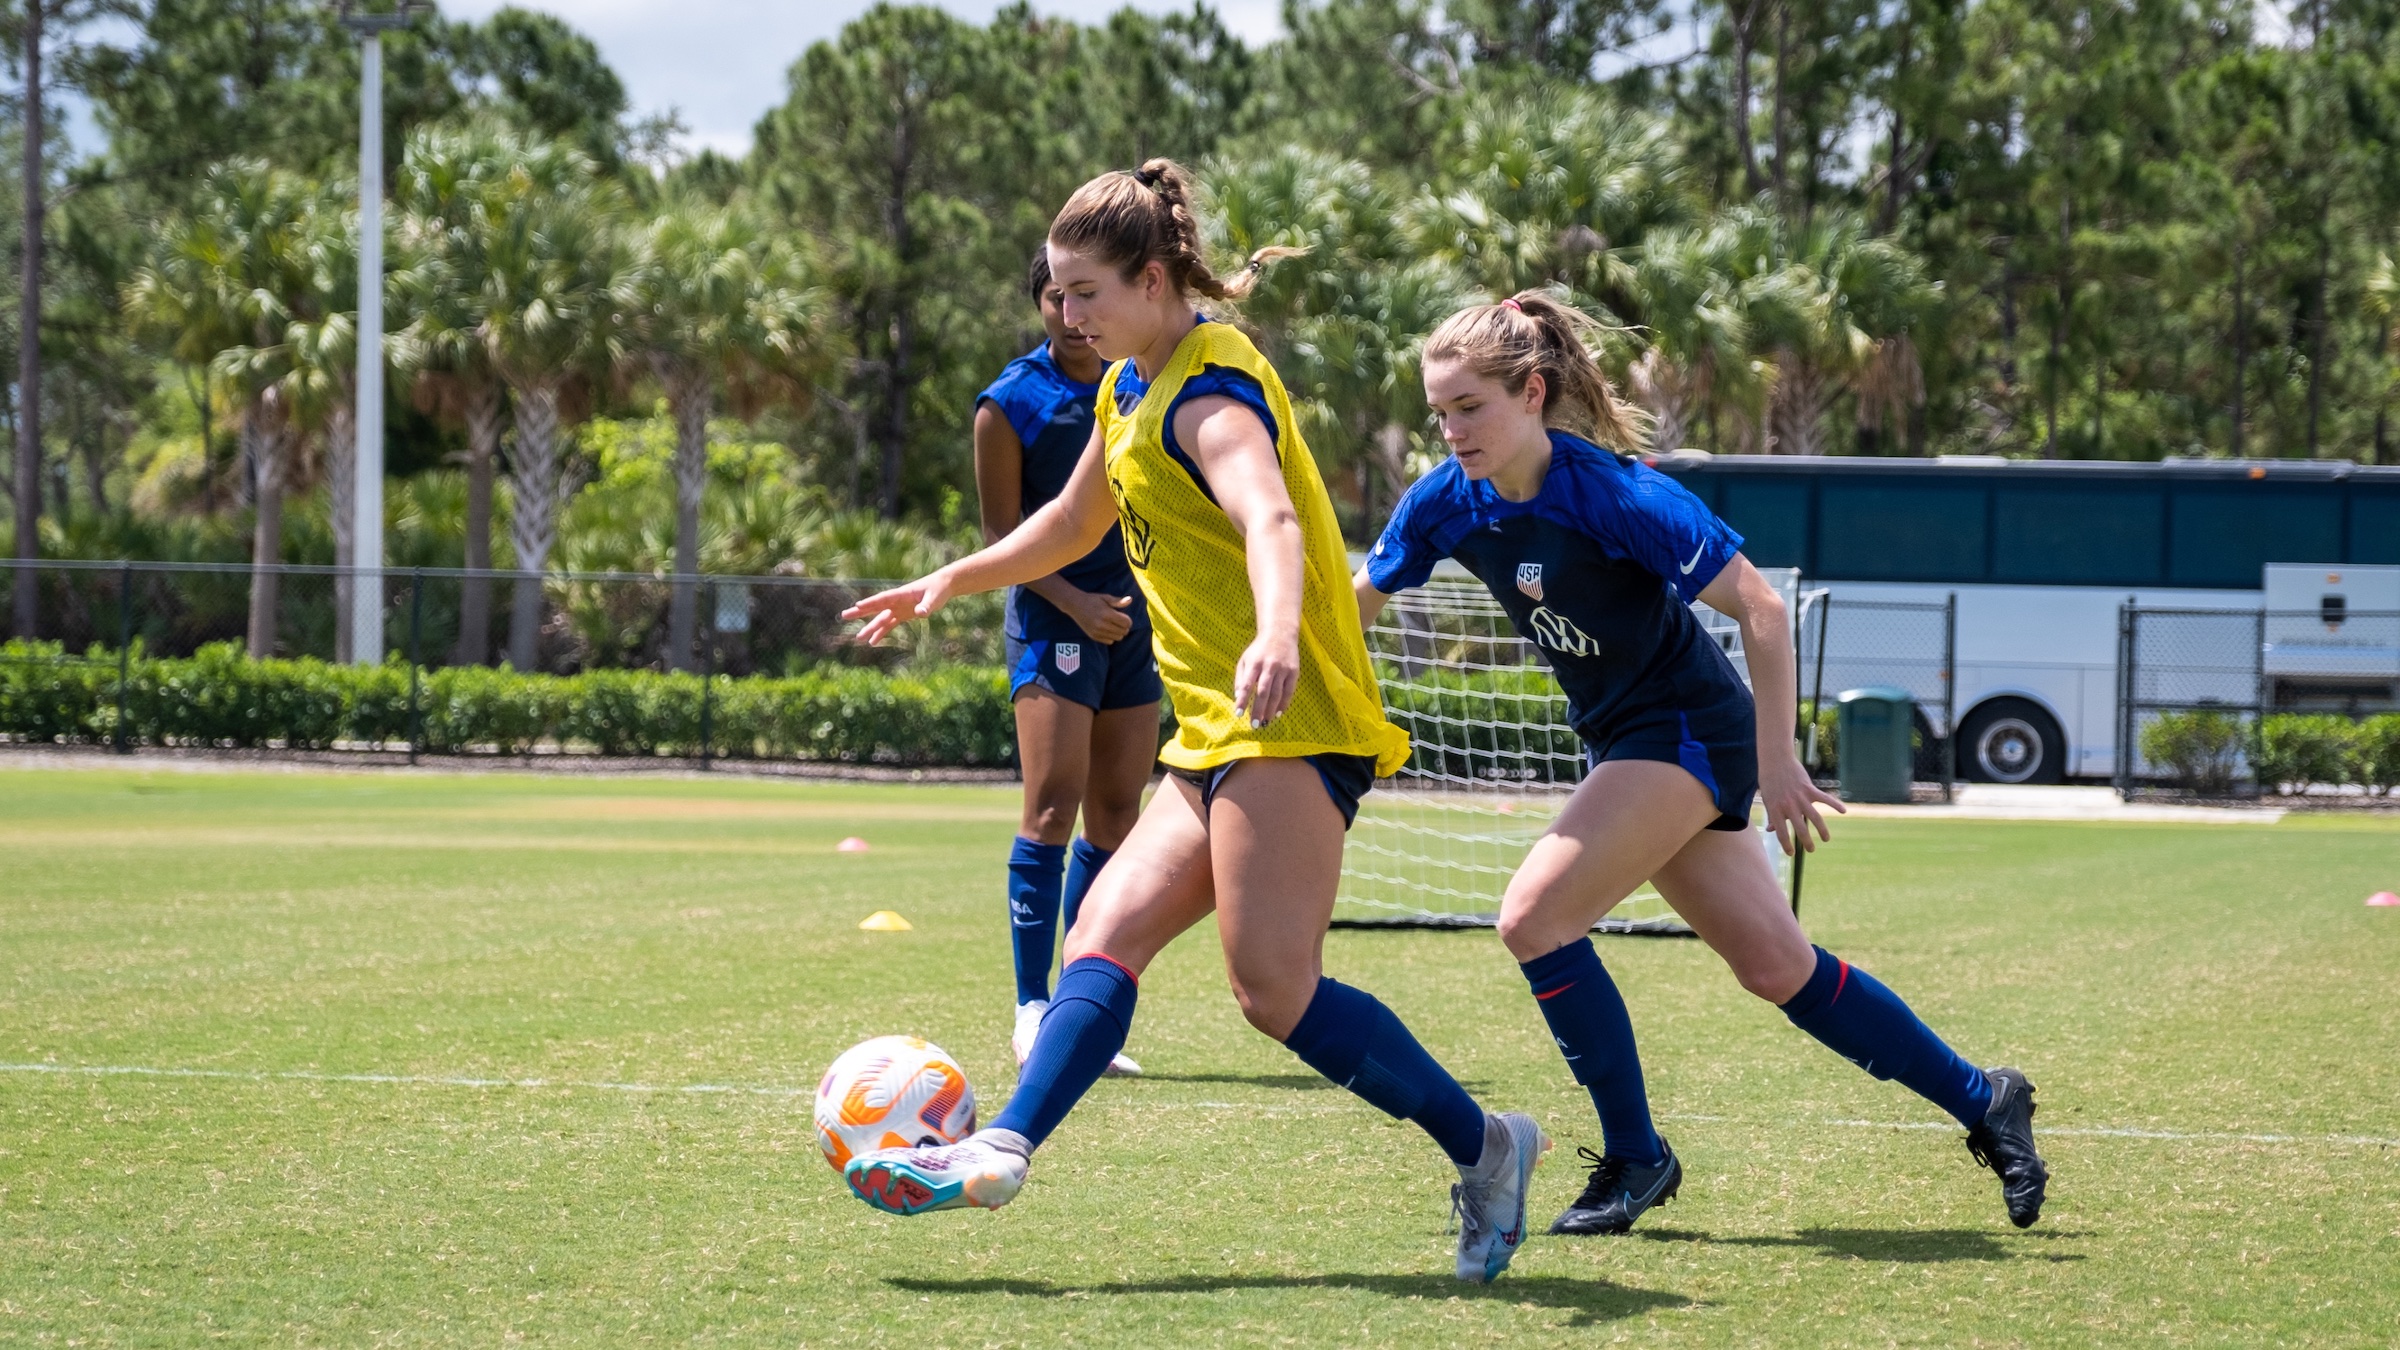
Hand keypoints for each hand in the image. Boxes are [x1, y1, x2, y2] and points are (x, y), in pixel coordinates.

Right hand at [841, 569, 956, 645]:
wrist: (943, 586)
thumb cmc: (938, 590)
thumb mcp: (935, 598)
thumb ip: (927, 605)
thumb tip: (920, 613)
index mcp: (902, 594)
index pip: (883, 599)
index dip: (871, 602)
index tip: (858, 606)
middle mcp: (897, 601)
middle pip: (875, 607)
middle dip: (860, 612)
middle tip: (844, 615)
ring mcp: (899, 608)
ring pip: (880, 618)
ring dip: (869, 627)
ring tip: (858, 638)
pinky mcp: (903, 614)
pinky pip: (890, 624)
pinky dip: (881, 632)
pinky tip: (873, 642)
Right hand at [1067, 591, 1135, 643]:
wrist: (1075, 605)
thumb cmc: (1092, 600)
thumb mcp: (1105, 598)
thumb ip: (1118, 601)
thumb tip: (1130, 600)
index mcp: (1106, 614)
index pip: (1126, 623)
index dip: (1128, 620)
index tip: (1124, 617)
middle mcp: (1102, 624)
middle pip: (1123, 632)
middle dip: (1124, 627)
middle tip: (1119, 621)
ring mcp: (1097, 631)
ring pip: (1117, 638)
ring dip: (1118, 632)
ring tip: (1114, 625)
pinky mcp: (1093, 636)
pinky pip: (1109, 641)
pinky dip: (1111, 637)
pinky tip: (1107, 630)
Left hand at [1231, 628, 1300, 728]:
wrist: (1280, 633)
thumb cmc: (1258, 650)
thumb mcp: (1245, 660)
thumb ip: (1240, 678)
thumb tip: (1238, 698)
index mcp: (1254, 663)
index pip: (1246, 685)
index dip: (1242, 700)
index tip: (1238, 714)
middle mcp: (1269, 666)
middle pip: (1263, 692)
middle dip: (1258, 710)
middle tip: (1254, 725)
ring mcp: (1283, 669)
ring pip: (1277, 694)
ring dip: (1271, 710)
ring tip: (1265, 722)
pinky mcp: (1294, 671)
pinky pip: (1289, 691)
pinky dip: (1284, 704)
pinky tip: (1278, 713)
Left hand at [1760, 751, 1843, 855]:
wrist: (1775, 761)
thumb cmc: (1769, 782)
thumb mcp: (1768, 800)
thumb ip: (1772, 816)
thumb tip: (1772, 831)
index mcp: (1775, 810)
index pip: (1781, 833)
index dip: (1786, 845)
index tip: (1791, 853)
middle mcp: (1788, 806)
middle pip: (1800, 828)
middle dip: (1806, 842)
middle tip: (1811, 850)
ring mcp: (1800, 797)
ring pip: (1814, 817)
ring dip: (1822, 830)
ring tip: (1826, 839)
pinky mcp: (1809, 789)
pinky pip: (1824, 799)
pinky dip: (1835, 804)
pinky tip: (1844, 810)